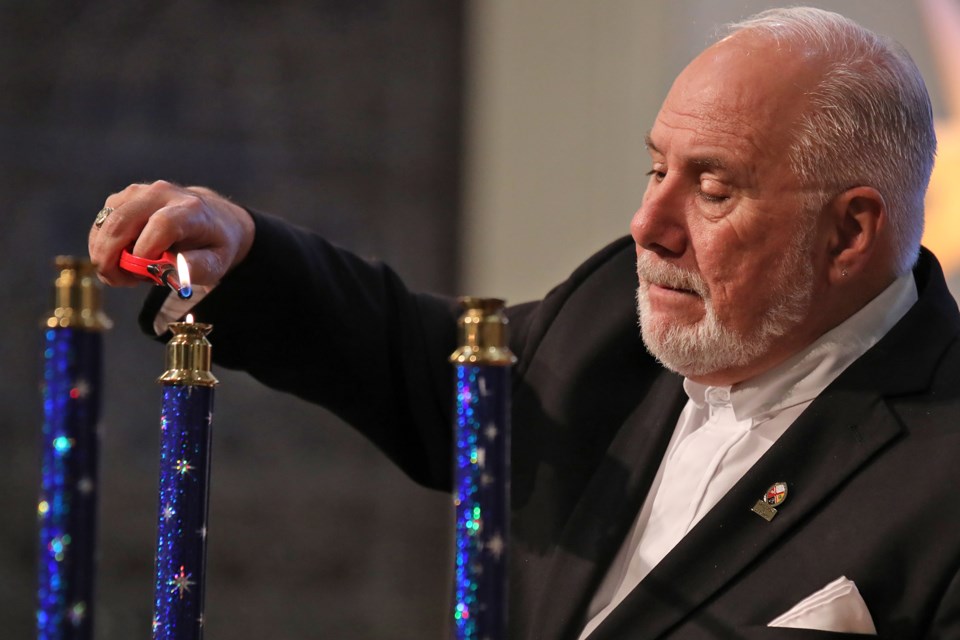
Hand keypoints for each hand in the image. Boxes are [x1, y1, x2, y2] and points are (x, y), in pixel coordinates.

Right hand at [88, 180, 254, 287]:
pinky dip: (103, 246)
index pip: (161, 225)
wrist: (213, 218)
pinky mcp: (123, 197)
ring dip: (105, 254)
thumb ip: (198, 267)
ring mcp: (139, 192)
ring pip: (106, 223)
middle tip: (122, 282)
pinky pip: (102, 223)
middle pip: (122, 222)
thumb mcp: (217, 263)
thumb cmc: (214, 244)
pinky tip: (121, 259)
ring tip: (127, 272)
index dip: (146, 253)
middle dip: (111, 259)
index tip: (145, 275)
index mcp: (191, 209)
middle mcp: (162, 194)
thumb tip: (171, 269)